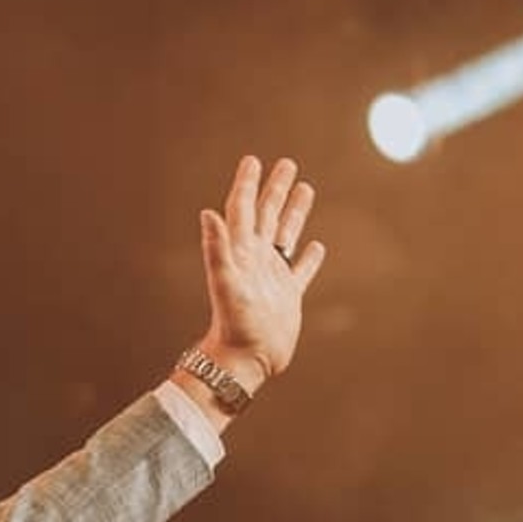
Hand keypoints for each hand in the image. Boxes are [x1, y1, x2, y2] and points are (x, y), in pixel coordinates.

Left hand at [195, 155, 326, 394]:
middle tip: (286, 163)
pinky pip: (300, 272)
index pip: (243, 211)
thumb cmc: (233, 324)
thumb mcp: (225, 282)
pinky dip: (308, 258)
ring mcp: (272, 278)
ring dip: (294, 213)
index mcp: (241, 253)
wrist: (244, 361)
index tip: (253, 160)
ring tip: (304, 188)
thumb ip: (216, 248)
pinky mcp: (287, 297)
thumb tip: (207, 213)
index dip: (247, 185)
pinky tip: (315, 246)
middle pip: (267, 216)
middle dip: (275, 189)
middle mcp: (255, 262)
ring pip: (285, 237)